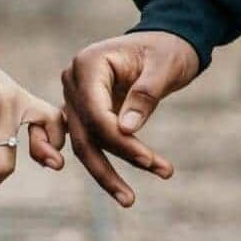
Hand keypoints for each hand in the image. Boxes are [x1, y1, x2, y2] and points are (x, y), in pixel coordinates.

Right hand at [61, 31, 198, 206]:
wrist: (166, 41)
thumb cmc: (167, 49)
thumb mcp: (164, 66)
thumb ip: (145, 95)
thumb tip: (125, 130)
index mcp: (87, 64)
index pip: (95, 112)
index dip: (118, 140)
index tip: (148, 160)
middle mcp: (73, 81)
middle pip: (84, 133)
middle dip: (107, 167)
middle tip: (131, 198)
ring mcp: (75, 97)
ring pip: (83, 143)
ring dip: (104, 172)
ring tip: (129, 198)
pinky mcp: (84, 111)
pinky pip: (87, 141)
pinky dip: (101, 162)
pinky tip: (114, 185)